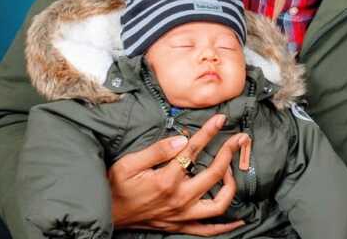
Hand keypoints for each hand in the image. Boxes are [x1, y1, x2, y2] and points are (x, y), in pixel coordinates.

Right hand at [108, 114, 249, 234]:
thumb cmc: (115, 187)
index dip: (209, 132)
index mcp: (166, 180)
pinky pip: (208, 230)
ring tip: (232, 169)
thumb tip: (181, 139)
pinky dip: (225, 226)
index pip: (194, 150)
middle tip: (239, 138)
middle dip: (230, 152)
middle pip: (215, 174)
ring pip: (219, 204)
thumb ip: (156, 151)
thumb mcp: (128, 164)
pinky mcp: (180, 225)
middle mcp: (179, 199)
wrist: (106, 214)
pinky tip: (238, 221)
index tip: (221, 119)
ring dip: (231, 185)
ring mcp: (182, 214)